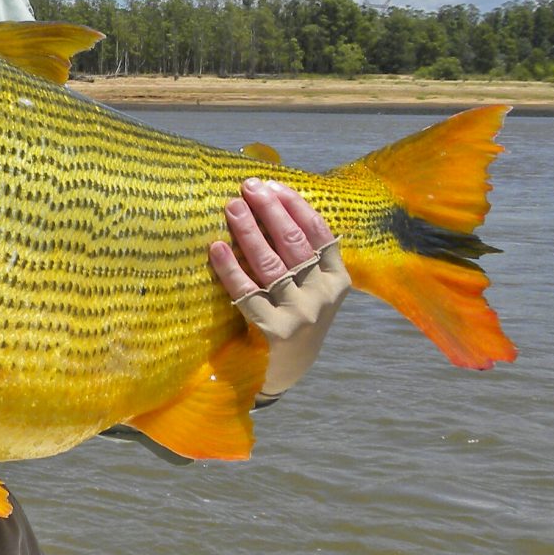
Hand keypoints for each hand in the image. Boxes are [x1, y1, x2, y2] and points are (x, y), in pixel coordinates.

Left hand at [207, 178, 350, 399]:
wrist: (287, 370)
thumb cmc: (295, 315)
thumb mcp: (312, 287)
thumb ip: (302, 254)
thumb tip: (270, 201)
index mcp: (337, 280)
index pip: (319, 232)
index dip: (294, 205)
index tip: (272, 184)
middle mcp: (323, 295)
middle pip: (293, 243)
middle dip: (270, 210)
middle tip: (248, 187)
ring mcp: (301, 314)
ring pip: (271, 263)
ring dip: (249, 231)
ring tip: (232, 207)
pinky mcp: (275, 331)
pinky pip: (247, 292)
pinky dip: (230, 268)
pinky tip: (216, 248)